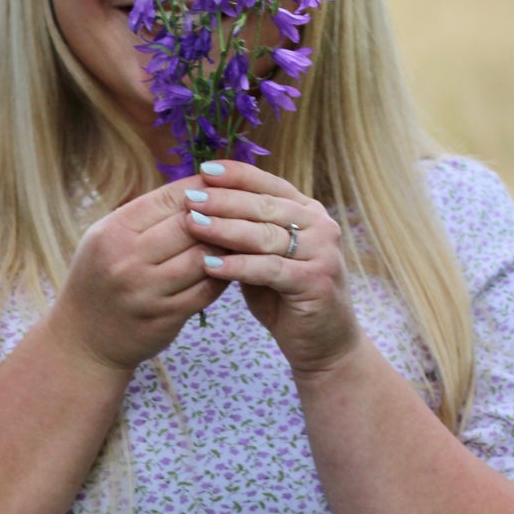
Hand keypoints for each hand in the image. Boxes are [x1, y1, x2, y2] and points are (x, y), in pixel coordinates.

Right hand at [53, 181, 226, 370]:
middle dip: (218, 216)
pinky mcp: (165, 317)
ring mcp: (147, 292)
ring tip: (236, 239)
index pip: (169, 198)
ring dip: (225, 246)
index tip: (218, 186)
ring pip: (204, 257)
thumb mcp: (104, 238)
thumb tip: (194, 190)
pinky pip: (207, 290)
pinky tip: (228, 267)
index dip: (200, 189)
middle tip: (236, 212)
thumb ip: (143, 216)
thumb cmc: (98, 280)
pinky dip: (223, 275)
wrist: (83, 339)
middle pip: (190, 225)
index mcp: (113, 232)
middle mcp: (128, 260)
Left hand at [180, 160, 359, 377]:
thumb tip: (202, 209)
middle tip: (190, 198)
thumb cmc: (287, 299)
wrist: (323, 344)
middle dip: (224, 200)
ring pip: (266, 235)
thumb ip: (244, 236)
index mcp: (308, 212)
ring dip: (225, 229)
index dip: (237, 175)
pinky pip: (270, 268)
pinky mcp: (316, 281)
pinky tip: (210, 265)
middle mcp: (320, 226)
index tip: (203, 170)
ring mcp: (322, 253)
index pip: (270, 184)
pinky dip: (239, 266)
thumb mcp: (264, 259)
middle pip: (265, 206)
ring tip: (192, 225)